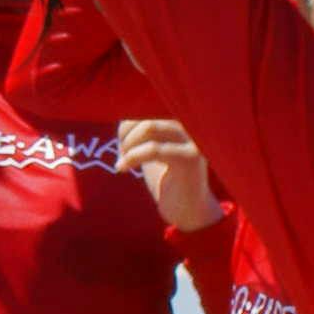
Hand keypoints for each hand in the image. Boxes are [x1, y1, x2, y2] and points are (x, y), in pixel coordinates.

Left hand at [119, 114, 218, 232]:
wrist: (189, 211)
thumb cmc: (169, 179)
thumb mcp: (152, 148)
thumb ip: (142, 130)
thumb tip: (120, 113)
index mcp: (183, 117)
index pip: (148, 103)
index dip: (128, 119)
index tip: (121, 140)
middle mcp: (191, 123)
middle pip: (146, 112)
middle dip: (125, 131)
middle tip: (120, 152)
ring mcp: (194, 139)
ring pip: (149, 126)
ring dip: (127, 143)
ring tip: (122, 161)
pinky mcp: (191, 158)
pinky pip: (153, 149)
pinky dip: (131, 157)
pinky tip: (122, 167)